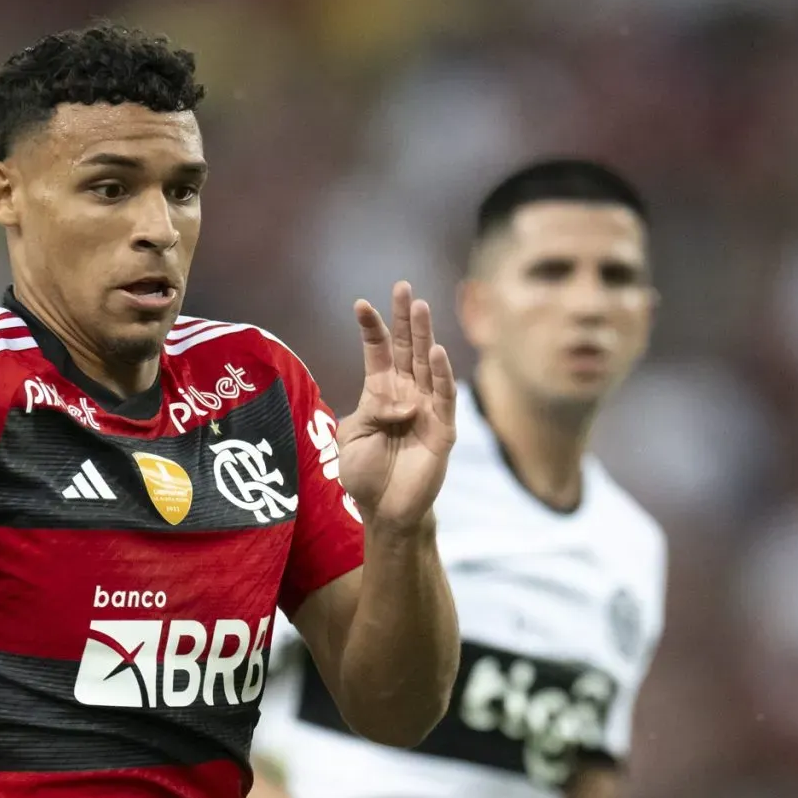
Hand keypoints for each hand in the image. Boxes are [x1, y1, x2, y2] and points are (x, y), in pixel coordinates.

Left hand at [335, 281, 459, 536]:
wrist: (385, 511)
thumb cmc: (365, 475)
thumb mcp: (353, 438)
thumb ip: (370, 411)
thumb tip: (398, 400)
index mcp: (380, 393)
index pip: (378, 352)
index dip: (371, 328)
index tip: (361, 304)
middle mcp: (406, 393)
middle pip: (406, 348)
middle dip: (404, 318)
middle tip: (403, 286)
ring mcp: (426, 408)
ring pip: (426, 365)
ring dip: (424, 335)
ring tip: (420, 306)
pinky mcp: (442, 428)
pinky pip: (444, 397)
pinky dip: (441, 374)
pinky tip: (436, 352)